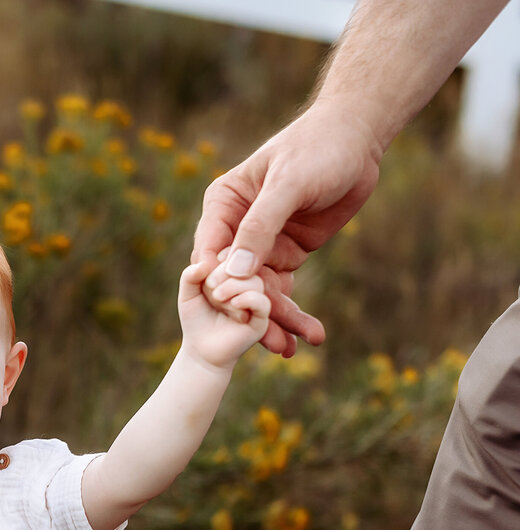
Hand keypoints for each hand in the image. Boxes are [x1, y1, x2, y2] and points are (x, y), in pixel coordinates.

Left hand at [179, 261, 269, 370]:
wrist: (202, 351)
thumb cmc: (196, 320)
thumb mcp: (187, 294)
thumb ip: (190, 276)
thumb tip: (205, 264)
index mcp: (233, 275)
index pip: (233, 253)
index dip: (217, 262)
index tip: (204, 281)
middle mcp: (248, 285)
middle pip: (245, 264)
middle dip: (223, 275)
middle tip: (211, 293)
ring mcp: (256, 301)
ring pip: (254, 281)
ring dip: (233, 287)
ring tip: (218, 299)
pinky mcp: (262, 319)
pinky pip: (262, 302)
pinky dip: (247, 299)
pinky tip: (233, 305)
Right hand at [193, 97, 383, 354]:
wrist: (358, 140)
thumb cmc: (317, 148)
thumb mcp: (288, 184)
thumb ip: (261, 225)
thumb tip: (237, 270)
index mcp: (223, 206)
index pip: (210, 253)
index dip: (218, 285)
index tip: (230, 314)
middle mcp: (235, 229)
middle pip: (234, 280)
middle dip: (248, 312)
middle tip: (265, 342)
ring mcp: (261, 245)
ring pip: (258, 291)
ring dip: (273, 321)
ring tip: (289, 348)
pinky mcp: (287, 255)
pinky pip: (282, 290)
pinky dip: (291, 314)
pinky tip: (305, 336)